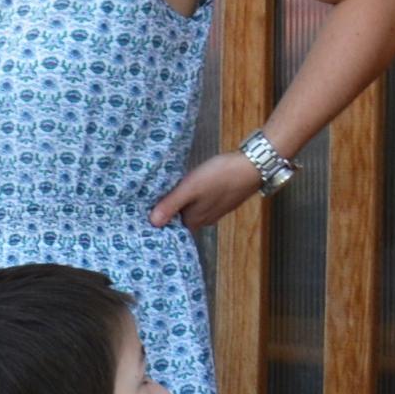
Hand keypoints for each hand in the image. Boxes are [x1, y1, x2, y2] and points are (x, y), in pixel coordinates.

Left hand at [149, 147, 267, 228]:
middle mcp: (205, 219)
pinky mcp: (221, 198)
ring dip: (178, 203)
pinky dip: (191, 197)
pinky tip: (185, 187)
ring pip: (190, 209)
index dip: (157, 220)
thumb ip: (171, 204)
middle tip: (146, 202)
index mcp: (195, 220)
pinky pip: (200, 201)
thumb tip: (152, 223)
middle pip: (180, 219)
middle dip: (166, 212)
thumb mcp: (190, 188)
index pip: (170, 227)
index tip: (141, 213)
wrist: (253, 165)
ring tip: (161, 193)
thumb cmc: (221, 176)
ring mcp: (215, 209)